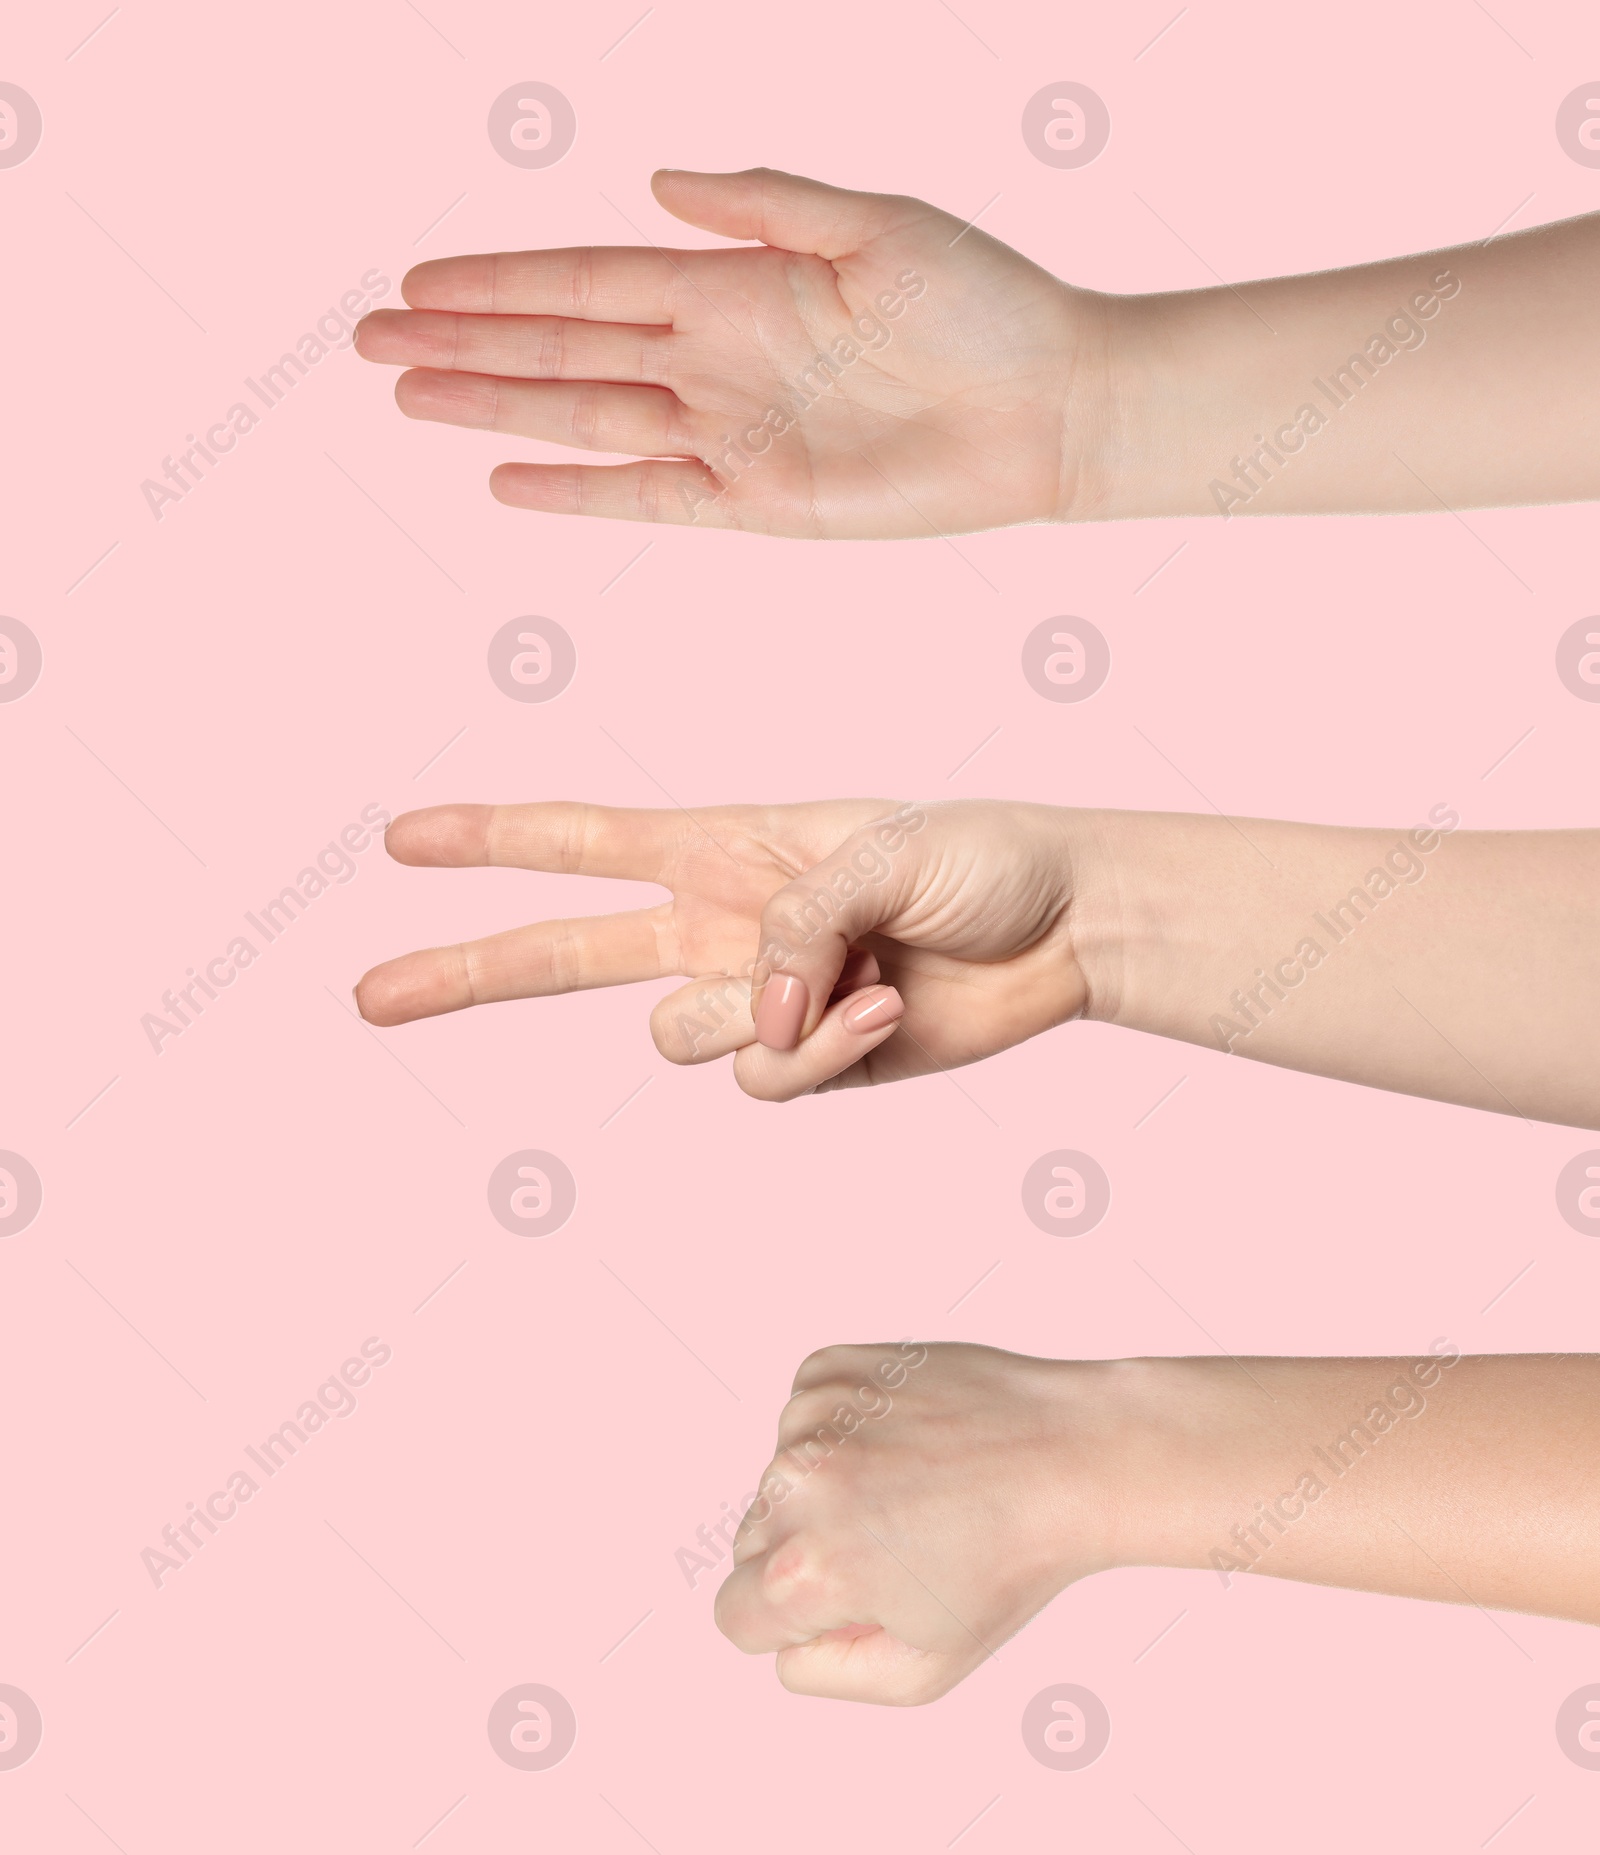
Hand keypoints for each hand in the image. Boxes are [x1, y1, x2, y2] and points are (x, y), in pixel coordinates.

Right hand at [352, 167, 1112, 535]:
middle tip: (365, 341)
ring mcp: (728, 434)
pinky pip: (647, 496)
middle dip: (463, 341)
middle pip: (560, 346)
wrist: (1050, 407)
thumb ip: (764, 203)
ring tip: (406, 398)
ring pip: (582, 417)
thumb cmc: (982, 302)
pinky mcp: (757, 505)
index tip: (416, 280)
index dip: (499, 279)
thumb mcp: (875, 223)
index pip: (587, 277)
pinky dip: (577, 489)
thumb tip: (657, 180)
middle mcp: (713, 358)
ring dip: (492, 405)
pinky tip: (506, 476)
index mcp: (733, 282)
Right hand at [353, 798, 1097, 1101]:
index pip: (583, 842)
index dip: (491, 839)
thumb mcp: (884, 850)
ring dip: (767, 1017)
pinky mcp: (810, 1061)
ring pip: (681, 1041)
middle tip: (368, 995)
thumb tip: (751, 1016)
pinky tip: (887, 1012)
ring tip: (867, 972)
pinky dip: (823, 1054)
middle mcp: (723, 926)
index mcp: (725, 849)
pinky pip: (767, 1081)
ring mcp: (762, 998)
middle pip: (567, 956)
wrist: (1067, 928)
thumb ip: (795, 925)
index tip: (403, 841)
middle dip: (467, 971)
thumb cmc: (982, 854)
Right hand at [715, 1342, 1118, 1704]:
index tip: (853, 1602)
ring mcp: (812, 1415)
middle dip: (806, 1553)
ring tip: (913, 1489)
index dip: (792, 1623)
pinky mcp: (831, 1368)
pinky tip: (905, 1442)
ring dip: (826, 1488)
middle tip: (897, 1546)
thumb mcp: (925, 1669)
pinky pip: (803, 1416)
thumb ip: (827, 1672)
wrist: (1070, 1454)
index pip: (736, 1615)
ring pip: (779, 1477)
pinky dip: (840, 1430)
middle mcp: (797, 1484)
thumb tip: (784, 1642)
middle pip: (752, 1544)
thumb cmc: (1010, 1563)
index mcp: (811, 1568)